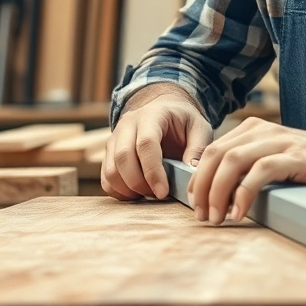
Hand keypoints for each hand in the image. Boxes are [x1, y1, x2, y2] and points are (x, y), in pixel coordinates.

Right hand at [102, 83, 213, 200]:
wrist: (163, 109)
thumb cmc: (182, 121)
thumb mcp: (199, 127)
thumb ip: (198, 148)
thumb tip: (191, 172)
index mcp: (151, 116)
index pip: (145, 144)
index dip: (152, 171)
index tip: (163, 192)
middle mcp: (127, 125)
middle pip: (123, 158)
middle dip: (140, 184)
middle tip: (159, 195)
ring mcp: (114, 139)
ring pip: (111, 170)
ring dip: (128, 189)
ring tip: (150, 194)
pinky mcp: (109, 154)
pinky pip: (106, 178)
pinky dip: (119, 192)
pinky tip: (137, 194)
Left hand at [186, 118, 305, 224]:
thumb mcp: (276, 157)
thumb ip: (252, 164)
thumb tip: (218, 191)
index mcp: (254, 129)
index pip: (212, 150)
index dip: (198, 177)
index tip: (196, 203)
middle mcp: (263, 131)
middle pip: (216, 155)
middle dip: (203, 187)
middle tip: (202, 215)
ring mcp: (280, 142)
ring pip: (233, 161)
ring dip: (218, 192)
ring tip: (216, 218)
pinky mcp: (297, 157)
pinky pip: (261, 172)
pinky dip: (244, 193)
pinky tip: (240, 212)